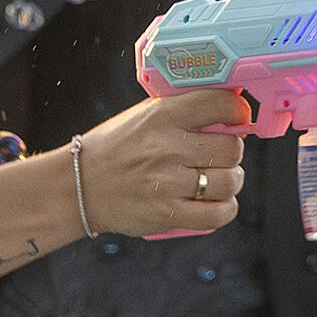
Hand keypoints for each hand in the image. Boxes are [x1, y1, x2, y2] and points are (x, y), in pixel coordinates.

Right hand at [74, 90, 246, 236]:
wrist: (79, 186)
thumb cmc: (114, 149)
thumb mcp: (142, 117)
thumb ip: (182, 113)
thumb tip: (229, 112)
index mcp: (161, 116)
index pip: (220, 103)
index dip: (237, 110)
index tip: (237, 117)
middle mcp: (167, 147)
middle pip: (232, 148)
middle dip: (231, 152)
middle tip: (218, 156)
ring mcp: (167, 182)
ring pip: (230, 181)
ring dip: (230, 181)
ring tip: (216, 180)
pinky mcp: (167, 213)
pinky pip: (219, 213)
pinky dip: (224, 209)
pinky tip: (215, 202)